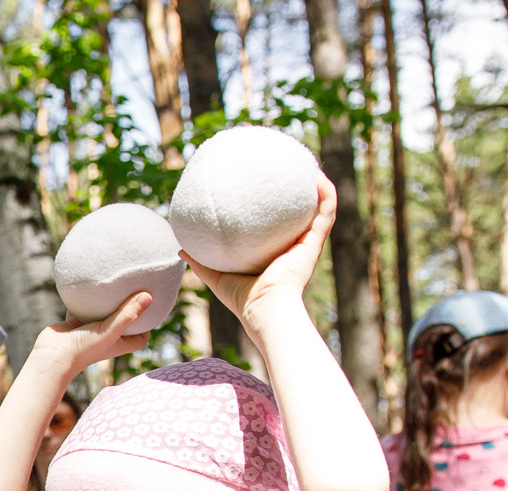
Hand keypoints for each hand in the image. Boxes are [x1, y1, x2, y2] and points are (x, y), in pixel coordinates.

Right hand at [25, 290, 157, 381]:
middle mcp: (108, 335)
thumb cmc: (83, 348)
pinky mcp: (77, 320)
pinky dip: (89, 295)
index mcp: (120, 343)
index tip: (153, 304)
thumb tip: (149, 296)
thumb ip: (128, 314)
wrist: (51, 354)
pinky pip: (87, 304)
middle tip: (140, 285)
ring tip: (119, 279)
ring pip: (106, 309)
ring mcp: (92, 327)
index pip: (142, 335)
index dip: (149, 323)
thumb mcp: (110, 331)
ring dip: (111, 297)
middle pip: (125, 318)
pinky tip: (93, 281)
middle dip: (132, 304)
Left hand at [182, 172, 335, 335]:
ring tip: (307, 164)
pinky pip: (325, 210)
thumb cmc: (242, 300)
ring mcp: (307, 244)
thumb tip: (181, 249)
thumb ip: (202, 262)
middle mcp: (294, 247)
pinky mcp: (315, 242)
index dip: (275, 208)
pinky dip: (325, 192)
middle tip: (288, 171)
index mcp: (276, 254)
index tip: (265, 188)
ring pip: (319, 208)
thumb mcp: (217, 277)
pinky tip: (315, 174)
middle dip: (298, 192)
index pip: (278, 227)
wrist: (265, 308)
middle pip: (301, 214)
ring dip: (317, 185)